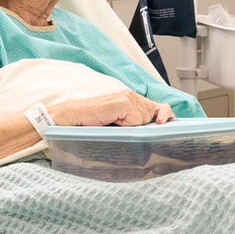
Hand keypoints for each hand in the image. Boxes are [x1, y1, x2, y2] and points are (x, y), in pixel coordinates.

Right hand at [50, 90, 174, 126]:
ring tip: (115, 123)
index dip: (164, 115)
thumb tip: (151, 137)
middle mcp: (130, 96)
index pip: (157, 107)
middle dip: (152, 123)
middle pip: (155, 112)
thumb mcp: (115, 127)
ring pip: (146, 116)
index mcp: (129, 100)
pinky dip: (129, 123)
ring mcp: (126, 97)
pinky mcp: (121, 102)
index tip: (166, 123)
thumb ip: (132, 126)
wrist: (67, 119)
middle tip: (131, 127)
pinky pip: (136, 117)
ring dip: (136, 124)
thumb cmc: (88, 125)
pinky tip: (116, 122)